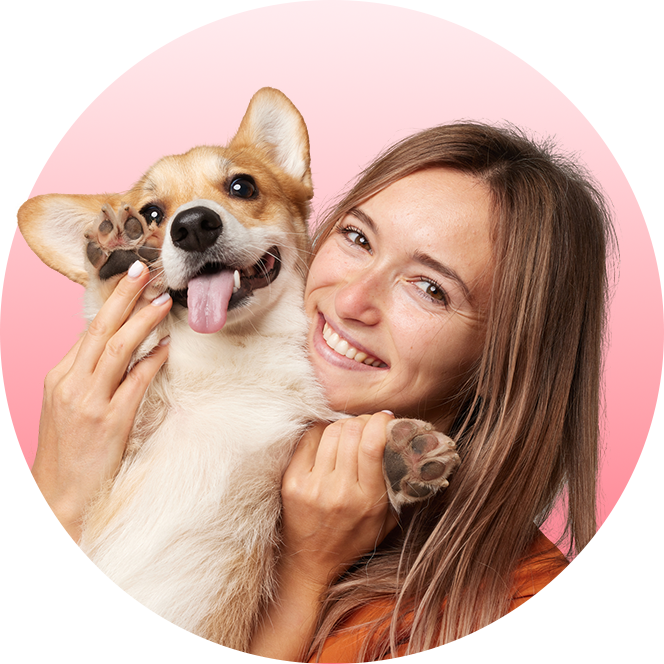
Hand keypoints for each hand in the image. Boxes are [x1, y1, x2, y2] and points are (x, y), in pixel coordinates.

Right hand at [31, 263, 171, 528]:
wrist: (63, 493)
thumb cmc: (70, 448)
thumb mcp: (67, 405)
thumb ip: (87, 375)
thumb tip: (115, 346)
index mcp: (59, 376)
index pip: (88, 330)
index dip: (111, 302)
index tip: (129, 280)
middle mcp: (71, 383)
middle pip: (100, 329)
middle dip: (122, 296)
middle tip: (143, 270)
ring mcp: (89, 401)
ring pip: (117, 348)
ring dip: (143, 321)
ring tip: (162, 300)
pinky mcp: (110, 420)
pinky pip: (135, 381)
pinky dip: (152, 360)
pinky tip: (167, 346)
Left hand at [280, 412, 398, 590]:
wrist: (311, 563)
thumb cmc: (353, 539)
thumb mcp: (387, 519)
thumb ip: (399, 485)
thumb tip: (410, 444)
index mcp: (367, 500)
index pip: (373, 445)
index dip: (380, 422)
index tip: (386, 418)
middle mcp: (339, 491)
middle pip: (351, 432)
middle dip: (363, 420)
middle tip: (368, 423)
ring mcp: (312, 486)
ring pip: (330, 431)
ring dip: (343, 424)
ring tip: (350, 430)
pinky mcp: (292, 482)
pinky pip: (308, 440)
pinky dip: (322, 432)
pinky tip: (329, 438)